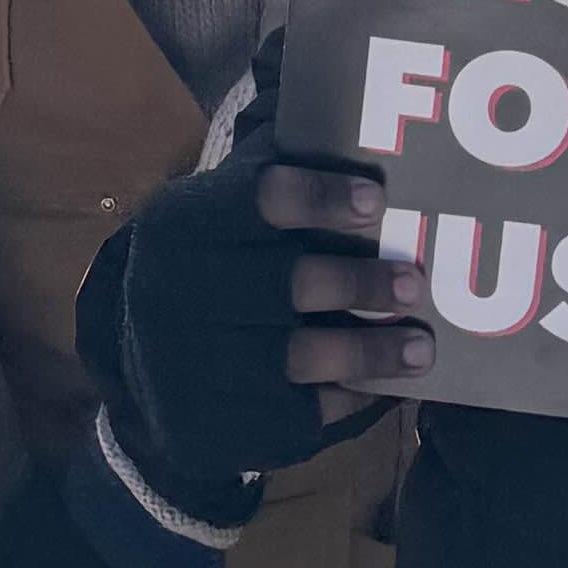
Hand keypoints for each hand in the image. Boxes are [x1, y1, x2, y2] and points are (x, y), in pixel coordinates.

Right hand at [116, 153, 428, 486]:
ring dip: (372, 351)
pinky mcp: (219, 427)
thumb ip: (282, 186)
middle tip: (416, 282)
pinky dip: (351, 398)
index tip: (378, 202)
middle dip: (360, 282)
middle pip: (287, 283)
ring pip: (300, 356)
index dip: (323, 198)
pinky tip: (387, 386)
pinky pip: (301, 413)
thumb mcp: (221, 217)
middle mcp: (181, 292)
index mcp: (184, 223)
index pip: (261, 198)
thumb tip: (363, 139)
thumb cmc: (213, 270)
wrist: (144, 368)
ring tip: (423, 347)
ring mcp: (196, 366)